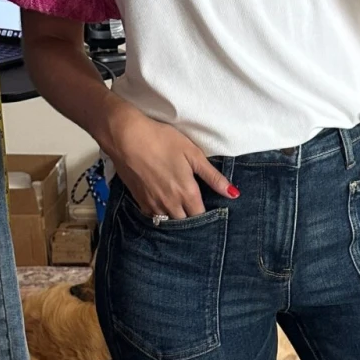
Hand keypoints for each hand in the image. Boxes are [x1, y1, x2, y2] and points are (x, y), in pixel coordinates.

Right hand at [103, 102, 235, 218]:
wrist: (126, 138)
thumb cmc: (161, 141)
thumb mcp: (193, 154)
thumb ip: (213, 177)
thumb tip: (233, 193)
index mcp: (187, 193)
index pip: (201, 216)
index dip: (208, 214)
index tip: (211, 209)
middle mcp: (170, 204)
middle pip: (186, 221)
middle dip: (192, 217)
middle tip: (194, 206)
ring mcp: (153, 204)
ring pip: (169, 220)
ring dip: (176, 217)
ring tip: (180, 207)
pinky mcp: (139, 201)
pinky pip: (153, 216)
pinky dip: (160, 213)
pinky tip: (163, 203)